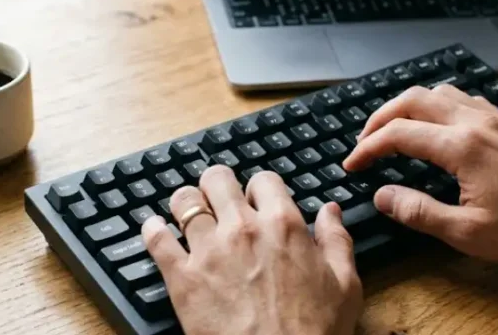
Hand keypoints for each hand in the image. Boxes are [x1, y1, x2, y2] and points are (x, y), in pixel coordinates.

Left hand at [141, 166, 362, 334]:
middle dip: (218, 184)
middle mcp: (243, 229)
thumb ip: (336, 240)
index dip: (260, 188)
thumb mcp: (345, 285)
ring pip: (184, 201)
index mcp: (283, 225)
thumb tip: (330, 211)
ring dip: (186, 202)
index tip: (257, 199)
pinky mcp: (182, 277)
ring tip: (187, 210)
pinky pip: (157, 240)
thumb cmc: (313, 333)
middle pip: (217, 179)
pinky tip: (154, 227)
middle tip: (218, 197)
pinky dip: (153, 230)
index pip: (264, 180)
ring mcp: (208, 250)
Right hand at [343, 84, 497, 268]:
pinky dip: (436, 104)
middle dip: (380, 117)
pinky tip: (434, 124)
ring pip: (437, 91)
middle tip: (364, 141)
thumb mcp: (467, 233)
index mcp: (461, 147)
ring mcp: (492, 118)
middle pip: (412, 99)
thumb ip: (418, 211)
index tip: (352, 164)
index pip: (399, 133)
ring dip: (407, 105)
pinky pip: (462, 97)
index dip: (367, 148)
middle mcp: (474, 122)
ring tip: (393, 129)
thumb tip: (382, 196)